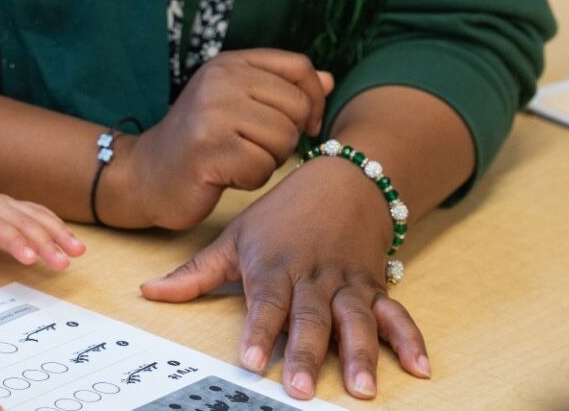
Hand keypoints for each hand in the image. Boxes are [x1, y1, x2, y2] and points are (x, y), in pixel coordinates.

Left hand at [0, 190, 85, 293]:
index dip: (15, 242)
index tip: (32, 260)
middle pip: (21, 222)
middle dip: (44, 242)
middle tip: (63, 263)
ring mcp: (0, 202)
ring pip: (33, 214)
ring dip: (56, 231)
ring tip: (77, 251)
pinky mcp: (8, 204)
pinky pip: (34, 210)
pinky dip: (53, 223)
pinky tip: (69, 238)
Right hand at [107, 49, 332, 229]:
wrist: (147, 173)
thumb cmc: (201, 140)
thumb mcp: (239, 103)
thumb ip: (282, 89)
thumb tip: (329, 80)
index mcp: (229, 63)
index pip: (299, 66)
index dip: (314, 98)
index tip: (308, 123)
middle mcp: (220, 80)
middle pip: (297, 107)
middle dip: (287, 137)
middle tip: (254, 146)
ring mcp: (211, 112)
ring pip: (284, 139)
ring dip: (269, 160)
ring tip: (238, 158)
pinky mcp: (208, 149)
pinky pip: (262, 168)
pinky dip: (251, 179)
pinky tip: (226, 174)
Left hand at [140, 157, 428, 400]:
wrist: (340, 180)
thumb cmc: (280, 215)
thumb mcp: (234, 238)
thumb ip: (195, 273)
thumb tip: (149, 292)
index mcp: (274, 266)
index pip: (264, 302)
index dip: (256, 330)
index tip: (248, 359)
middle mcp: (312, 276)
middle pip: (309, 318)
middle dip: (304, 352)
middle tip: (299, 386)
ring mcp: (347, 283)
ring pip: (355, 320)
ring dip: (360, 354)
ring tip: (361, 389)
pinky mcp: (375, 287)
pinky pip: (397, 314)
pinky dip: (411, 340)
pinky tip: (419, 368)